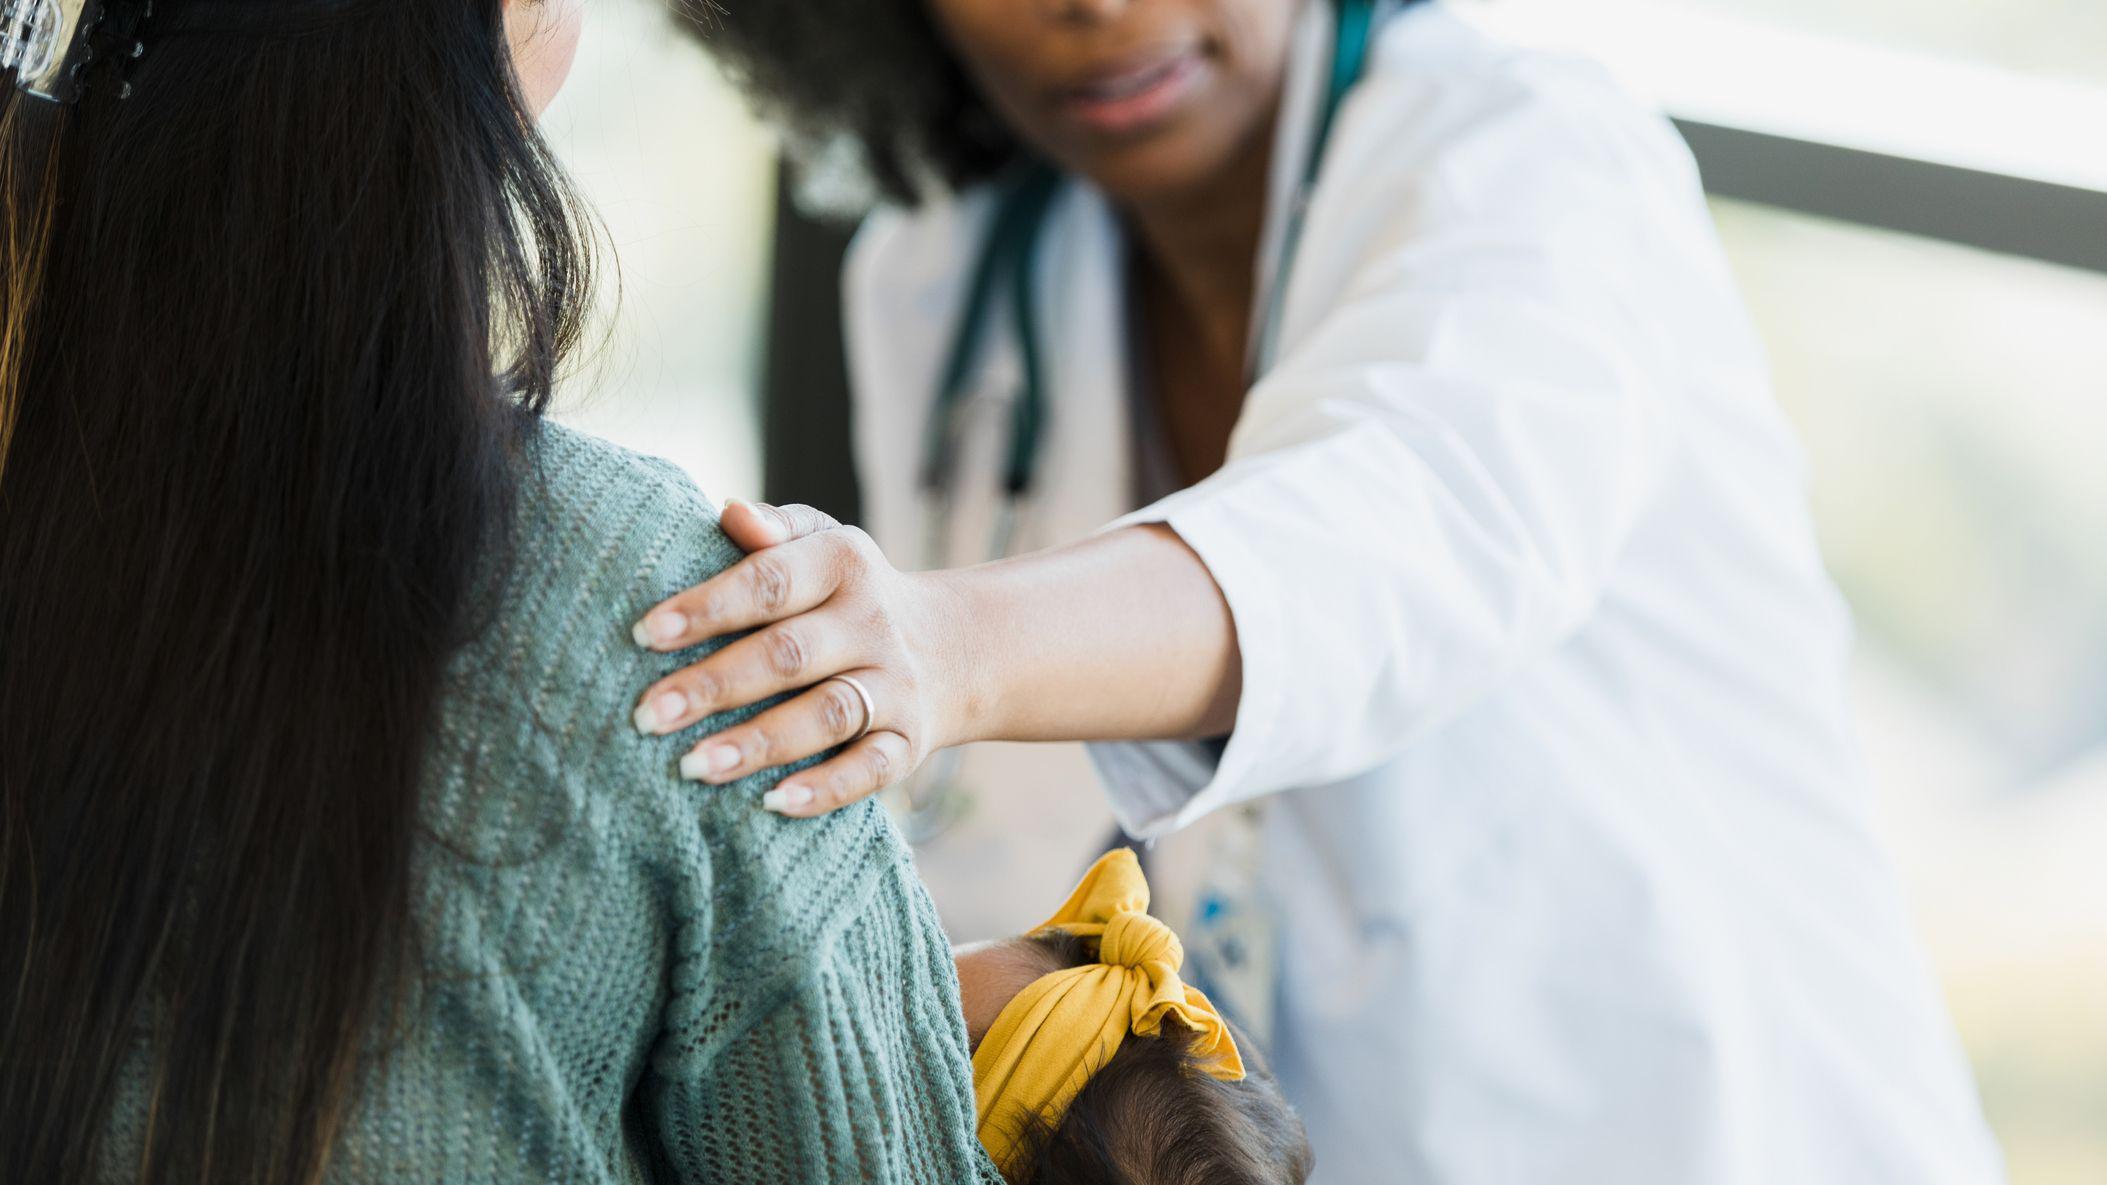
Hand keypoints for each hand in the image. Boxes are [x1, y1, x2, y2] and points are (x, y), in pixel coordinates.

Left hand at [628, 500, 975, 817]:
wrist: (953, 648)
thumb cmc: (848, 594)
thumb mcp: (821, 544)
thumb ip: (775, 529)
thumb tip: (730, 513)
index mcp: (844, 564)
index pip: (771, 582)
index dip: (708, 608)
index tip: (643, 635)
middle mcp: (873, 624)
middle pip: (790, 654)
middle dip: (716, 685)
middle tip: (648, 715)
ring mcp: (896, 686)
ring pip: (828, 714)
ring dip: (760, 742)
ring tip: (692, 765)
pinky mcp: (910, 742)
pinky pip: (872, 769)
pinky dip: (826, 789)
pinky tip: (773, 803)